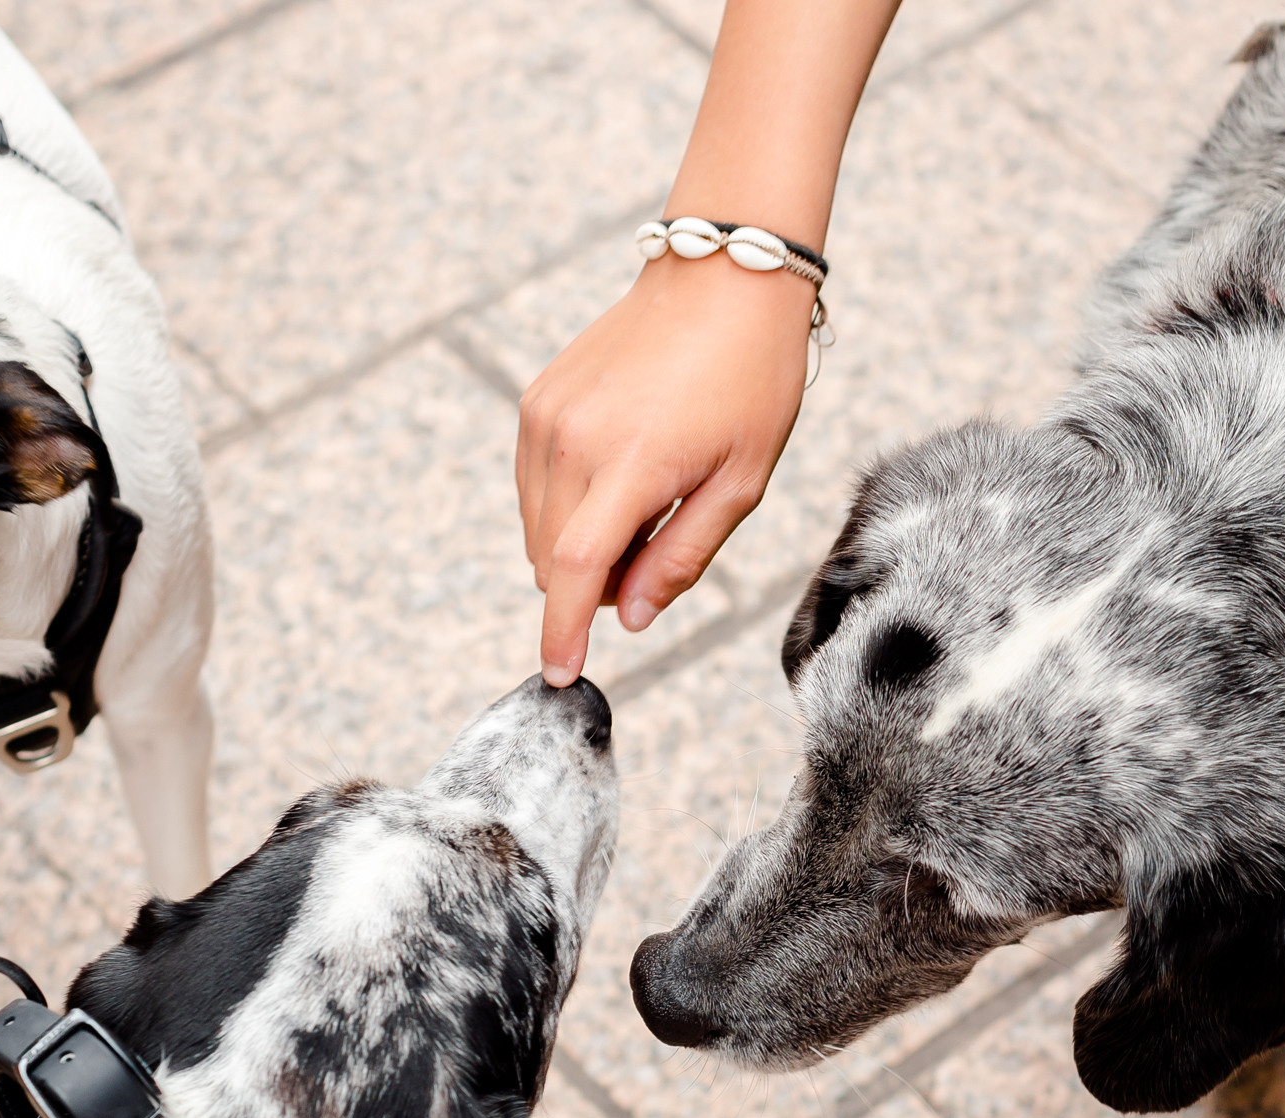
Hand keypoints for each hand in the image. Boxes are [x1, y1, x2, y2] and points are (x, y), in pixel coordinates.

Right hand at [518, 256, 815, 684]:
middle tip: (654, 552)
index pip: (578, 570)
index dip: (563, 631)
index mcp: (634, 464)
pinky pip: (534, 486)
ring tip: (645, 502)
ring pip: (539, 528)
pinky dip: (566, 506)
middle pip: (555, 559)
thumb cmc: (750, 378)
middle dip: (593, 584)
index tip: (558, 674)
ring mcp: (547, 417)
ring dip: (579, 545)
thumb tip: (629, 617)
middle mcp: (574, 440)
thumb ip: (682, 557)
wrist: (720, 275)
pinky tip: (618, 475)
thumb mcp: (741, 482)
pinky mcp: (537, 401)